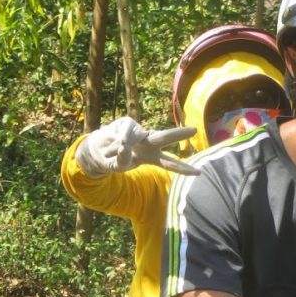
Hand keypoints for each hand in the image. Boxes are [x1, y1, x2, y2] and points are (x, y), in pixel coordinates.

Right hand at [74, 117, 199, 176]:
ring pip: (135, 136)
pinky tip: (108, 147)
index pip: (169, 163)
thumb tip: (124, 145)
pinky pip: (121, 136)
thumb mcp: (118, 166)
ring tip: (109, 153)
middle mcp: (148, 142)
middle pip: (163, 137)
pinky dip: (114, 143)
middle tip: (194, 130)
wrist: (97, 149)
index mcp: (151, 157)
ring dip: (121, 147)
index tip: (198, 172)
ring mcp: (137, 132)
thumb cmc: (113, 159)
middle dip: (178, 134)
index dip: (183, 168)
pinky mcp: (126, 123)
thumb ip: (121, 160)